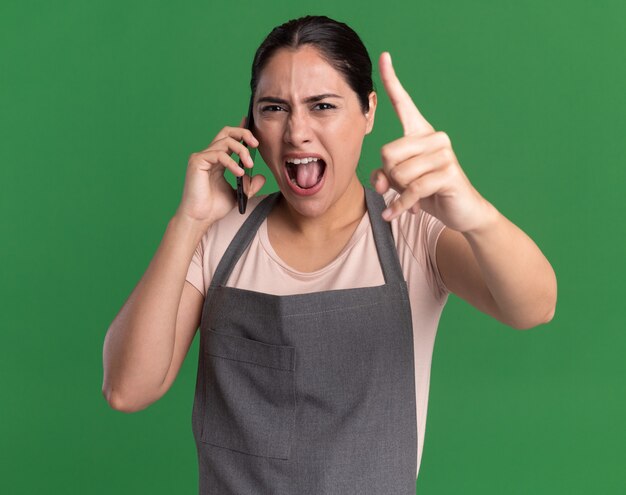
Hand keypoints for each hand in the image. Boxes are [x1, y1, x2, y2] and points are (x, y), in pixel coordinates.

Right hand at [175, 116, 265, 225]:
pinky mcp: (197, 162)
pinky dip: (231, 162)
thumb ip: (250, 185)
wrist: (200, 218)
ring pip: (225, 141)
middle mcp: (209, 155)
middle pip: (227, 132)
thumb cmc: (214, 207)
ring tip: (249, 165)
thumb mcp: (239, 194)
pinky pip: (218, 154)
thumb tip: (261, 176)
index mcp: (218, 160)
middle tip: (256, 144)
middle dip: (244, 133)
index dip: (241, 130)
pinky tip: (238, 173)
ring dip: (241, 151)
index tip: (253, 127)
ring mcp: (202, 157)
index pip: (230, 138)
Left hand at [370, 52, 492, 232]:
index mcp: (420, 132)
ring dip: (398, 191)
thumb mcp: (399, 183)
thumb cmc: (428, 192)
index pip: (403, 103)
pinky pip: (413, 189)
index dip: (392, 81)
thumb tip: (379, 182)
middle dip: (389, 176)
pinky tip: (395, 214)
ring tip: (410, 196)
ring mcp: (444, 153)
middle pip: (388, 153)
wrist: (462, 211)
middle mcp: (434, 137)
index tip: (385, 56)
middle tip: (402, 186)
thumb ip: (383, 176)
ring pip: (399, 173)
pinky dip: (401, 205)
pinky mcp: (448, 173)